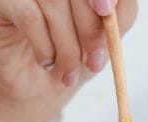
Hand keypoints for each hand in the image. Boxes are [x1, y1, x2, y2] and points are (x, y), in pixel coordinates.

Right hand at [0, 0, 137, 121]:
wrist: (34, 87)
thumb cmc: (70, 56)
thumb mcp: (104, 37)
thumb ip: (118, 15)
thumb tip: (113, 3)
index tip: (107, 12)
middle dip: (89, 28)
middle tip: (94, 61)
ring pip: (54, 3)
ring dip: (67, 45)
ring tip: (68, 70)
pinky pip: (29, 16)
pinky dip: (44, 46)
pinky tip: (46, 62)